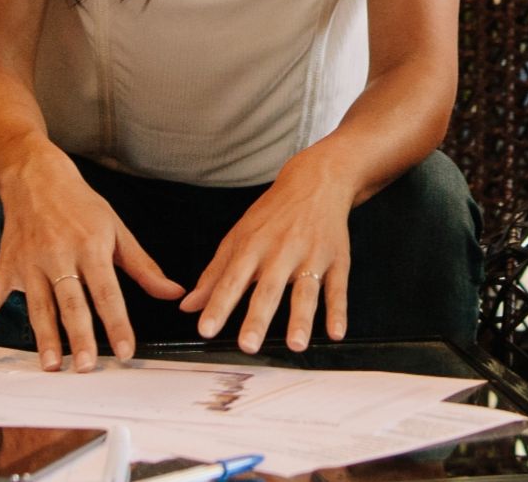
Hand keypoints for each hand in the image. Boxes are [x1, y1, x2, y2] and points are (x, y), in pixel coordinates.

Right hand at [0, 150, 183, 369]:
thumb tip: (173, 293)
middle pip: (71, 303)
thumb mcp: (117, 228)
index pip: (108, 292)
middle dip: (79, 336)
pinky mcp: (7, 264)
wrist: (36, 176)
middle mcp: (59, 256)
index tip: (126, 351)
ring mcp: (30, 262)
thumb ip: (144, 266)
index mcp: (91, 247)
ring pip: (38, 305)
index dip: (118, 324)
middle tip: (85, 367)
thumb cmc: (80, 204)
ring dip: (43, 337)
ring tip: (51, 365)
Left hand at [181, 146, 354, 352]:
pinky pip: (338, 288)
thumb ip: (215, 274)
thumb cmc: (273, 214)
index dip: (218, 305)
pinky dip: (338, 311)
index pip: (232, 280)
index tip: (206, 330)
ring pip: (306, 290)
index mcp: (253, 246)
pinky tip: (335, 333)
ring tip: (296, 345)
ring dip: (301, 318)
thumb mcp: (239, 236)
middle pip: (269, 288)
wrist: (316, 181)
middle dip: (258, 317)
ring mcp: (312, 255)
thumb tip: (189, 306)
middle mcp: (281, 251)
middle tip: (247, 345)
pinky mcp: (337, 259)